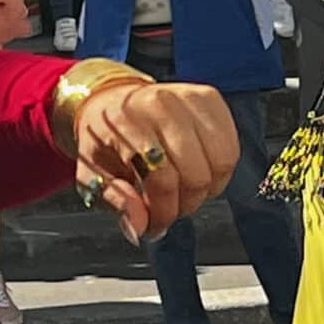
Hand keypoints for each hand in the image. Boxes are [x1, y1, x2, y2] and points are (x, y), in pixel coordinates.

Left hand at [73, 80, 238, 240]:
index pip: (161, 179)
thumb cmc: (104, 137)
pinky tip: (200, 172)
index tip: (155, 226)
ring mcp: (188, 98)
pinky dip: (220, 169)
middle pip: (196, 174)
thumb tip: (140, 225)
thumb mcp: (92, 173)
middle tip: (170, 208)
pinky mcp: (209, 98)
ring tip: (186, 191)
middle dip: (185, 204)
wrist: (111, 99)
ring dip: (207, 189)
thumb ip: (115, 201)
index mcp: (126, 122)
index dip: (163, 212)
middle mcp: (160, 105)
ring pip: (220, 162)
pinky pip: (231, 146)